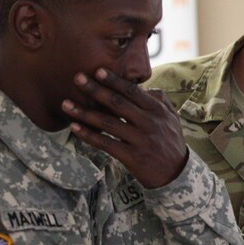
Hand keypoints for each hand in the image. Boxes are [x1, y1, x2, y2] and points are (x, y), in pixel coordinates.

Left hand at [62, 68, 187, 187]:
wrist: (177, 174)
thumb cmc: (171, 143)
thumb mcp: (172, 119)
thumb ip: (161, 102)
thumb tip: (147, 87)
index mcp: (157, 111)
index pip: (133, 92)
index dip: (114, 81)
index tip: (98, 70)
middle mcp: (149, 123)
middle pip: (118, 103)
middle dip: (96, 90)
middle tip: (77, 78)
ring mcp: (140, 140)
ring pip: (108, 123)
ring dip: (85, 113)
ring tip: (65, 104)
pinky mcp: (132, 157)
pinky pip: (106, 143)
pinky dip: (89, 135)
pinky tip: (75, 127)